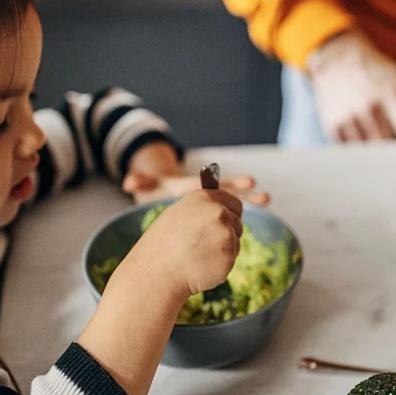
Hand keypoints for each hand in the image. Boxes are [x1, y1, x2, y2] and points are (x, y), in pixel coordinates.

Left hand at [122, 140, 269, 204]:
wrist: (162, 185)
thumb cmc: (156, 188)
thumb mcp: (148, 186)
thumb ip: (141, 181)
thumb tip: (128, 182)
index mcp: (189, 187)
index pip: (209, 187)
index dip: (224, 185)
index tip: (246, 181)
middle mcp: (204, 192)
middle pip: (225, 190)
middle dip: (241, 191)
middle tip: (262, 193)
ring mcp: (210, 200)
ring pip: (233, 200)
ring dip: (249, 200)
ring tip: (267, 199)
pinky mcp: (211, 208)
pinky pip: (230, 211)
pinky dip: (241, 213)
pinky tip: (261, 211)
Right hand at [122, 190, 242, 296]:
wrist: (157, 272)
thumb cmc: (162, 246)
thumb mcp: (178, 215)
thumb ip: (202, 210)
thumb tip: (222, 211)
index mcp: (204, 198)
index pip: (234, 203)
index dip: (231, 214)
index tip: (227, 223)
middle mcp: (218, 211)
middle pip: (237, 223)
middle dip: (226, 233)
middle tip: (203, 245)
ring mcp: (225, 233)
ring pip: (236, 242)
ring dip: (223, 250)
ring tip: (198, 256)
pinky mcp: (229, 254)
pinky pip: (232, 259)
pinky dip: (221, 265)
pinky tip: (202, 266)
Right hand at [306, 30, 395, 162]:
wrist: (341, 61)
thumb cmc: (381, 80)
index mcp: (395, 94)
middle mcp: (370, 106)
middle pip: (389, 146)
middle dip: (395, 149)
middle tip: (394, 136)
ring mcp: (349, 117)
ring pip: (369, 153)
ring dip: (375, 148)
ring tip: (372, 124)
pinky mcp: (333, 126)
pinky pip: (352, 152)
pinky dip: (359, 146)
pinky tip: (358, 126)